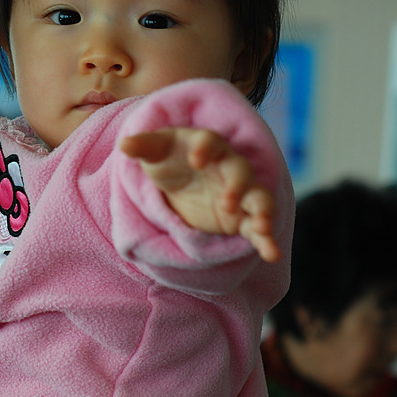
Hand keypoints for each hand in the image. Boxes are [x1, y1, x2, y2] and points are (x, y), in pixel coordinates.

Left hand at [121, 127, 280, 262]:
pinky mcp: (241, 219)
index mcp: (206, 146)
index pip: (210, 141)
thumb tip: (124, 144)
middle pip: (241, 171)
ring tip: (260, 227)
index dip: (205, 149)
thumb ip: (143, 148)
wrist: (180, 184)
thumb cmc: (168, 160)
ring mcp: (239, 194)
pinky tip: (271, 254)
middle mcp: (228, 167)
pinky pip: (258, 228)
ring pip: (259, 198)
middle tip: (227, 202)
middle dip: (238, 185)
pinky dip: (267, 240)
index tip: (195, 160)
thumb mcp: (154, 154)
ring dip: (263, 211)